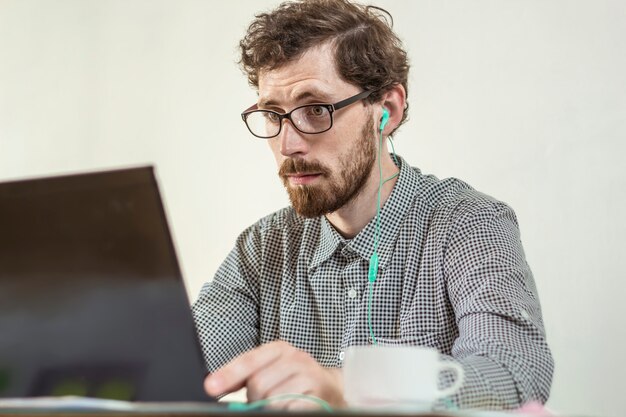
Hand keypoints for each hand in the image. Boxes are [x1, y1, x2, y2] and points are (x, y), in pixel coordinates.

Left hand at [204, 340, 345, 409]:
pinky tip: (292, 408)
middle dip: (256, 399)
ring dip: (272, 408)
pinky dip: (286, 411)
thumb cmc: (297, 383)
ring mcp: (311, 377)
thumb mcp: (273, 371)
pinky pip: (290, 410)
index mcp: (281, 350)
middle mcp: (298, 359)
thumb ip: (248, 375)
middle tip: (267, 402)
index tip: (211, 387)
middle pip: (258, 384)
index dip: (229, 374)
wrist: (335, 391)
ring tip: (284, 404)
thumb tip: (216, 385)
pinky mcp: (320, 398)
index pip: (250, 361)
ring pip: (272, 400)